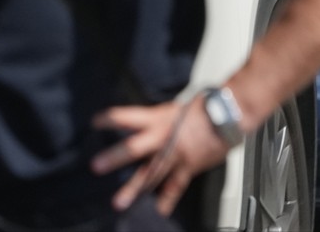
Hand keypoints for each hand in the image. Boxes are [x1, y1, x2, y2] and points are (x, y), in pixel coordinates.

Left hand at [90, 95, 230, 215]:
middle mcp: (162, 137)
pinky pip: (176, 185)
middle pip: (134, 148)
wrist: (225, 117)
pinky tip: (159, 209)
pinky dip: (168, 199)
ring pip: (151, 173)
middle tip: (96, 166)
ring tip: (119, 201)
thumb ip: (152, 120)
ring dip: (135, 188)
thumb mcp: (169, 109)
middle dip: (115, 158)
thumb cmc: (198, 110)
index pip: (126, 116)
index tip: (94, 123)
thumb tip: (136, 124)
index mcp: (155, 118)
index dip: (109, 118)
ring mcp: (174, 154)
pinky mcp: (188, 167)